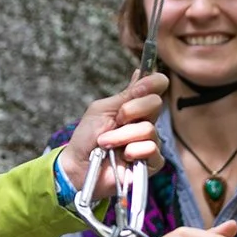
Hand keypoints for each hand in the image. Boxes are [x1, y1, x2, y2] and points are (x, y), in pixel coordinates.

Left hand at [58, 73, 168, 198]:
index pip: (157, 85)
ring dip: (122, 136)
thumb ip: (125, 95)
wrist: (79, 165)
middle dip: (131, 110)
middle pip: (156, 103)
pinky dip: (133, 151)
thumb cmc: (87, 137)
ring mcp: (150, 141)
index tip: (137, 90)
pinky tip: (123, 156)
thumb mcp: (102, 110)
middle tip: (116, 120)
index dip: (152, 83)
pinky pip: (152, 149)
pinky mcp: (152, 162)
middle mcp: (145, 121)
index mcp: (134, 105)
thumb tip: (139, 71)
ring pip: (149, 129)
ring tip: (106, 143)